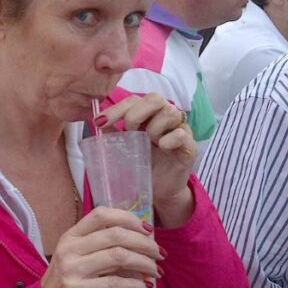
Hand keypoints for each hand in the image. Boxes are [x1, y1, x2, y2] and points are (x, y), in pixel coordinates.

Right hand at [41, 207, 163, 287]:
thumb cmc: (68, 279)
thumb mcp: (77, 255)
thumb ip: (100, 244)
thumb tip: (139, 237)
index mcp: (70, 235)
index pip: (101, 215)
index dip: (128, 218)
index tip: (148, 229)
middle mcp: (69, 249)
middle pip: (115, 235)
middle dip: (144, 243)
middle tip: (160, 253)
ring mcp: (72, 270)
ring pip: (118, 257)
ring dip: (144, 263)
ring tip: (156, 271)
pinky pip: (114, 284)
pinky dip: (135, 284)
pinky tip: (146, 286)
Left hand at [96, 92, 195, 226]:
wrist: (159, 189)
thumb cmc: (142, 164)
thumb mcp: (124, 147)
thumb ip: (114, 133)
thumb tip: (97, 121)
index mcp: (149, 114)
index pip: (134, 100)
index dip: (116, 108)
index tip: (100, 122)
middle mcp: (166, 117)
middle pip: (155, 98)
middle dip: (136, 114)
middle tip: (129, 131)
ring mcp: (180, 130)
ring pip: (170, 112)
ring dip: (154, 127)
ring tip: (149, 143)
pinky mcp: (190, 147)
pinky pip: (182, 134)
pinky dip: (169, 140)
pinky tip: (162, 148)